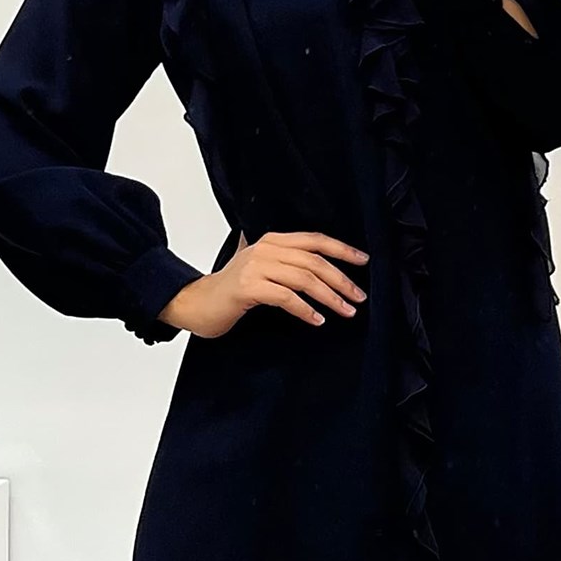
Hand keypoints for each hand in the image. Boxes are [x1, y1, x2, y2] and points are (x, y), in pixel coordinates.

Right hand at [159, 229, 368, 336]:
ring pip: (303, 278)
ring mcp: (255, 267)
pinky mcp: (247, 287)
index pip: (314, 239)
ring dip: (329, 297)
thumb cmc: (232, 290)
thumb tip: (324, 270)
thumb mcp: (261, 268)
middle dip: (341, 279)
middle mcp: (264, 249)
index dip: (341, 249)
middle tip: (359, 296)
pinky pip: (285, 297)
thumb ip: (286, 263)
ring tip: (345, 310)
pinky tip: (317, 320)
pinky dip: (305, 309)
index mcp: (272, 241)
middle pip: (313, 260)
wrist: (196, 303)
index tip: (363, 262)